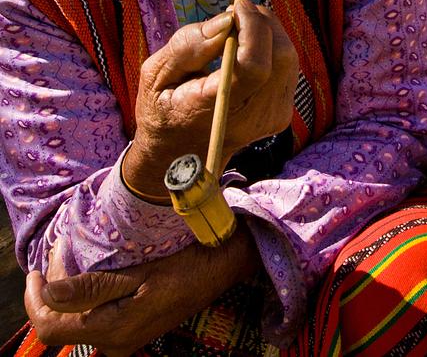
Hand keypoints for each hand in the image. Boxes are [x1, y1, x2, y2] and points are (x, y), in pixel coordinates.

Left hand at [26, 229, 259, 355]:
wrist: (224, 264)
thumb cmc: (187, 261)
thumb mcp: (141, 270)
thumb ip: (94, 286)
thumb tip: (49, 292)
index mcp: (114, 330)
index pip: (51, 327)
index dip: (33, 300)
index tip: (34, 269)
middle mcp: (116, 343)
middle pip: (62, 325)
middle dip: (52, 290)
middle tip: (60, 250)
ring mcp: (125, 338)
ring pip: (78, 321)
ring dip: (69, 291)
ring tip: (74, 257)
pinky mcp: (133, 328)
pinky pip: (95, 318)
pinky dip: (86, 295)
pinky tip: (94, 271)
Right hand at [124, 0, 298, 195]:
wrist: (179, 157)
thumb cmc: (163, 109)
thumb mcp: (156, 75)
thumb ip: (188, 45)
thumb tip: (227, 20)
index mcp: (214, 109)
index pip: (256, 66)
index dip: (254, 27)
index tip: (237, 6)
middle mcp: (251, 118)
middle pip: (280, 57)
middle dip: (263, 23)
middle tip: (237, 12)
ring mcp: (271, 118)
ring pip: (288, 58)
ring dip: (269, 33)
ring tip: (240, 28)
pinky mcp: (281, 114)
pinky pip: (288, 68)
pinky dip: (272, 48)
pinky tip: (249, 48)